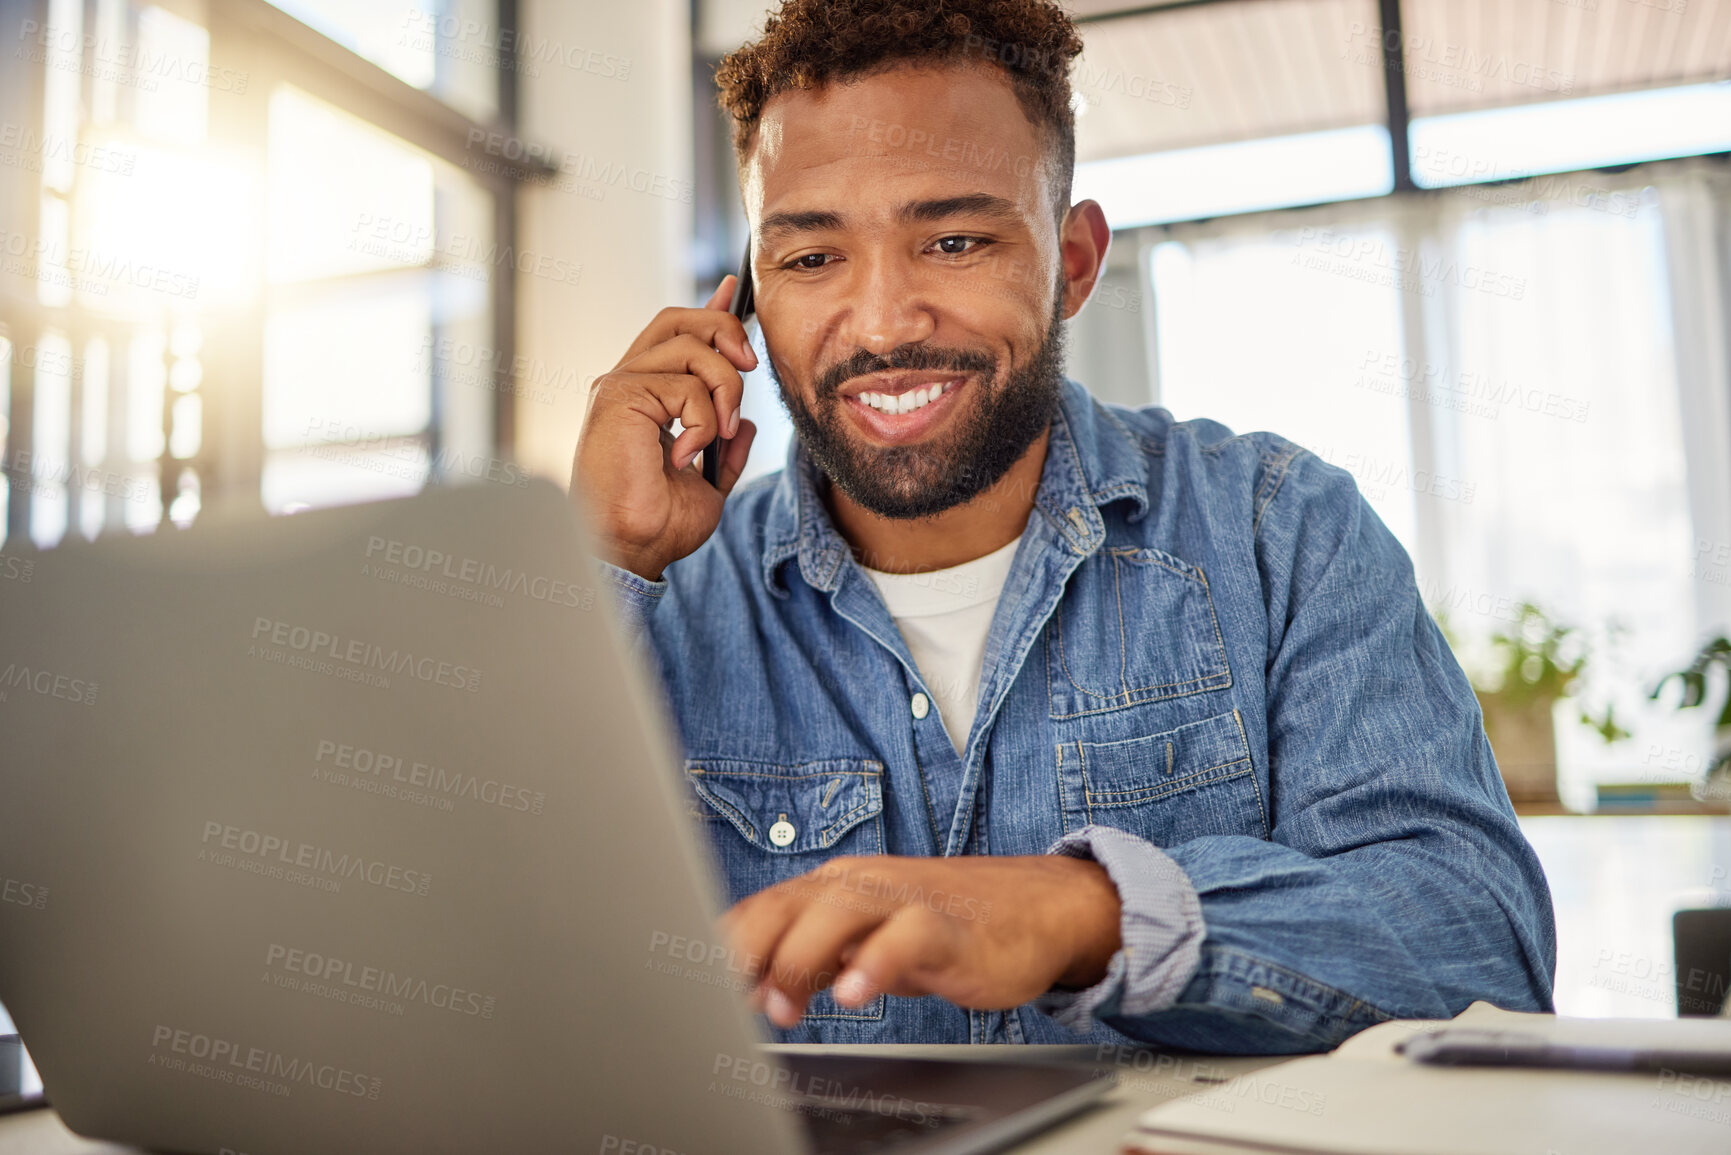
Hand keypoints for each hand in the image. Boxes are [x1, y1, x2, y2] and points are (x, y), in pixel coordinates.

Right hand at [571, 275, 758, 580]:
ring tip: (720, 434)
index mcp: (646, 397)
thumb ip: (725, 446)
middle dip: (727, 332)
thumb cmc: (658, 523)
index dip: (710, 309)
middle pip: (681, 320)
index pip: (677, 334)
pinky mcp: (618, 395)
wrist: (632, 548)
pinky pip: (686, 385)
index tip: (734, 291)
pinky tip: (684, 454)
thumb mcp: (709, 481)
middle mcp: (628, 382)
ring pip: (694, 348)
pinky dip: (703, 421)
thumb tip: (747, 423)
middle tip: (751, 368)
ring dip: (725, 390)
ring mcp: (620, 385)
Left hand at [721, 854, 1121, 1027]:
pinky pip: (907, 937)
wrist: (1037, 908)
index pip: (763, 908)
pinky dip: (877, 963)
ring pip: (840, 910)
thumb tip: (747, 990)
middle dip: (750, 950)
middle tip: (728, 998)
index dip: (724, 948)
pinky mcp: (948, 925)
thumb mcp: (866, 944)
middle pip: (788, 903)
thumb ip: (810, 960)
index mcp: (832, 888)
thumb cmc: (942, 924)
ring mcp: (904, 899)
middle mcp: (861, 884)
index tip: (695, 989)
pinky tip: (855, 994)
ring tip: (784, 1005)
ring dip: (802, 957)